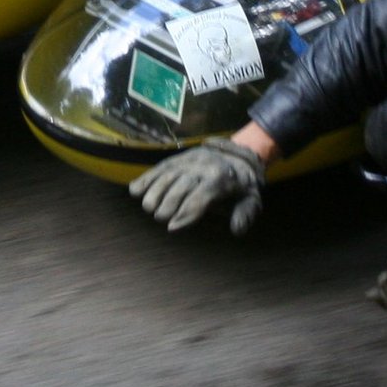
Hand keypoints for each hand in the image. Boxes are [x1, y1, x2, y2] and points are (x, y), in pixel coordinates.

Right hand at [128, 137, 265, 235]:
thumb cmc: (242, 186)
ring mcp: (188, 161)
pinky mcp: (178, 159)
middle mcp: (203, 166)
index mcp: (221, 178)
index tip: (173, 228)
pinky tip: (135, 190)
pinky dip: (146, 178)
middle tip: (160, 218)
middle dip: (169, 202)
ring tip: (147, 207)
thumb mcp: (251, 200)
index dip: (186, 212)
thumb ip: (245, 214)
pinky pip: (160, 168)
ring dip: (154, 190)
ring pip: (167, 173)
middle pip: (181, 184)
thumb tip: (236, 230)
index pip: (202, 195)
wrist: (237, 156)